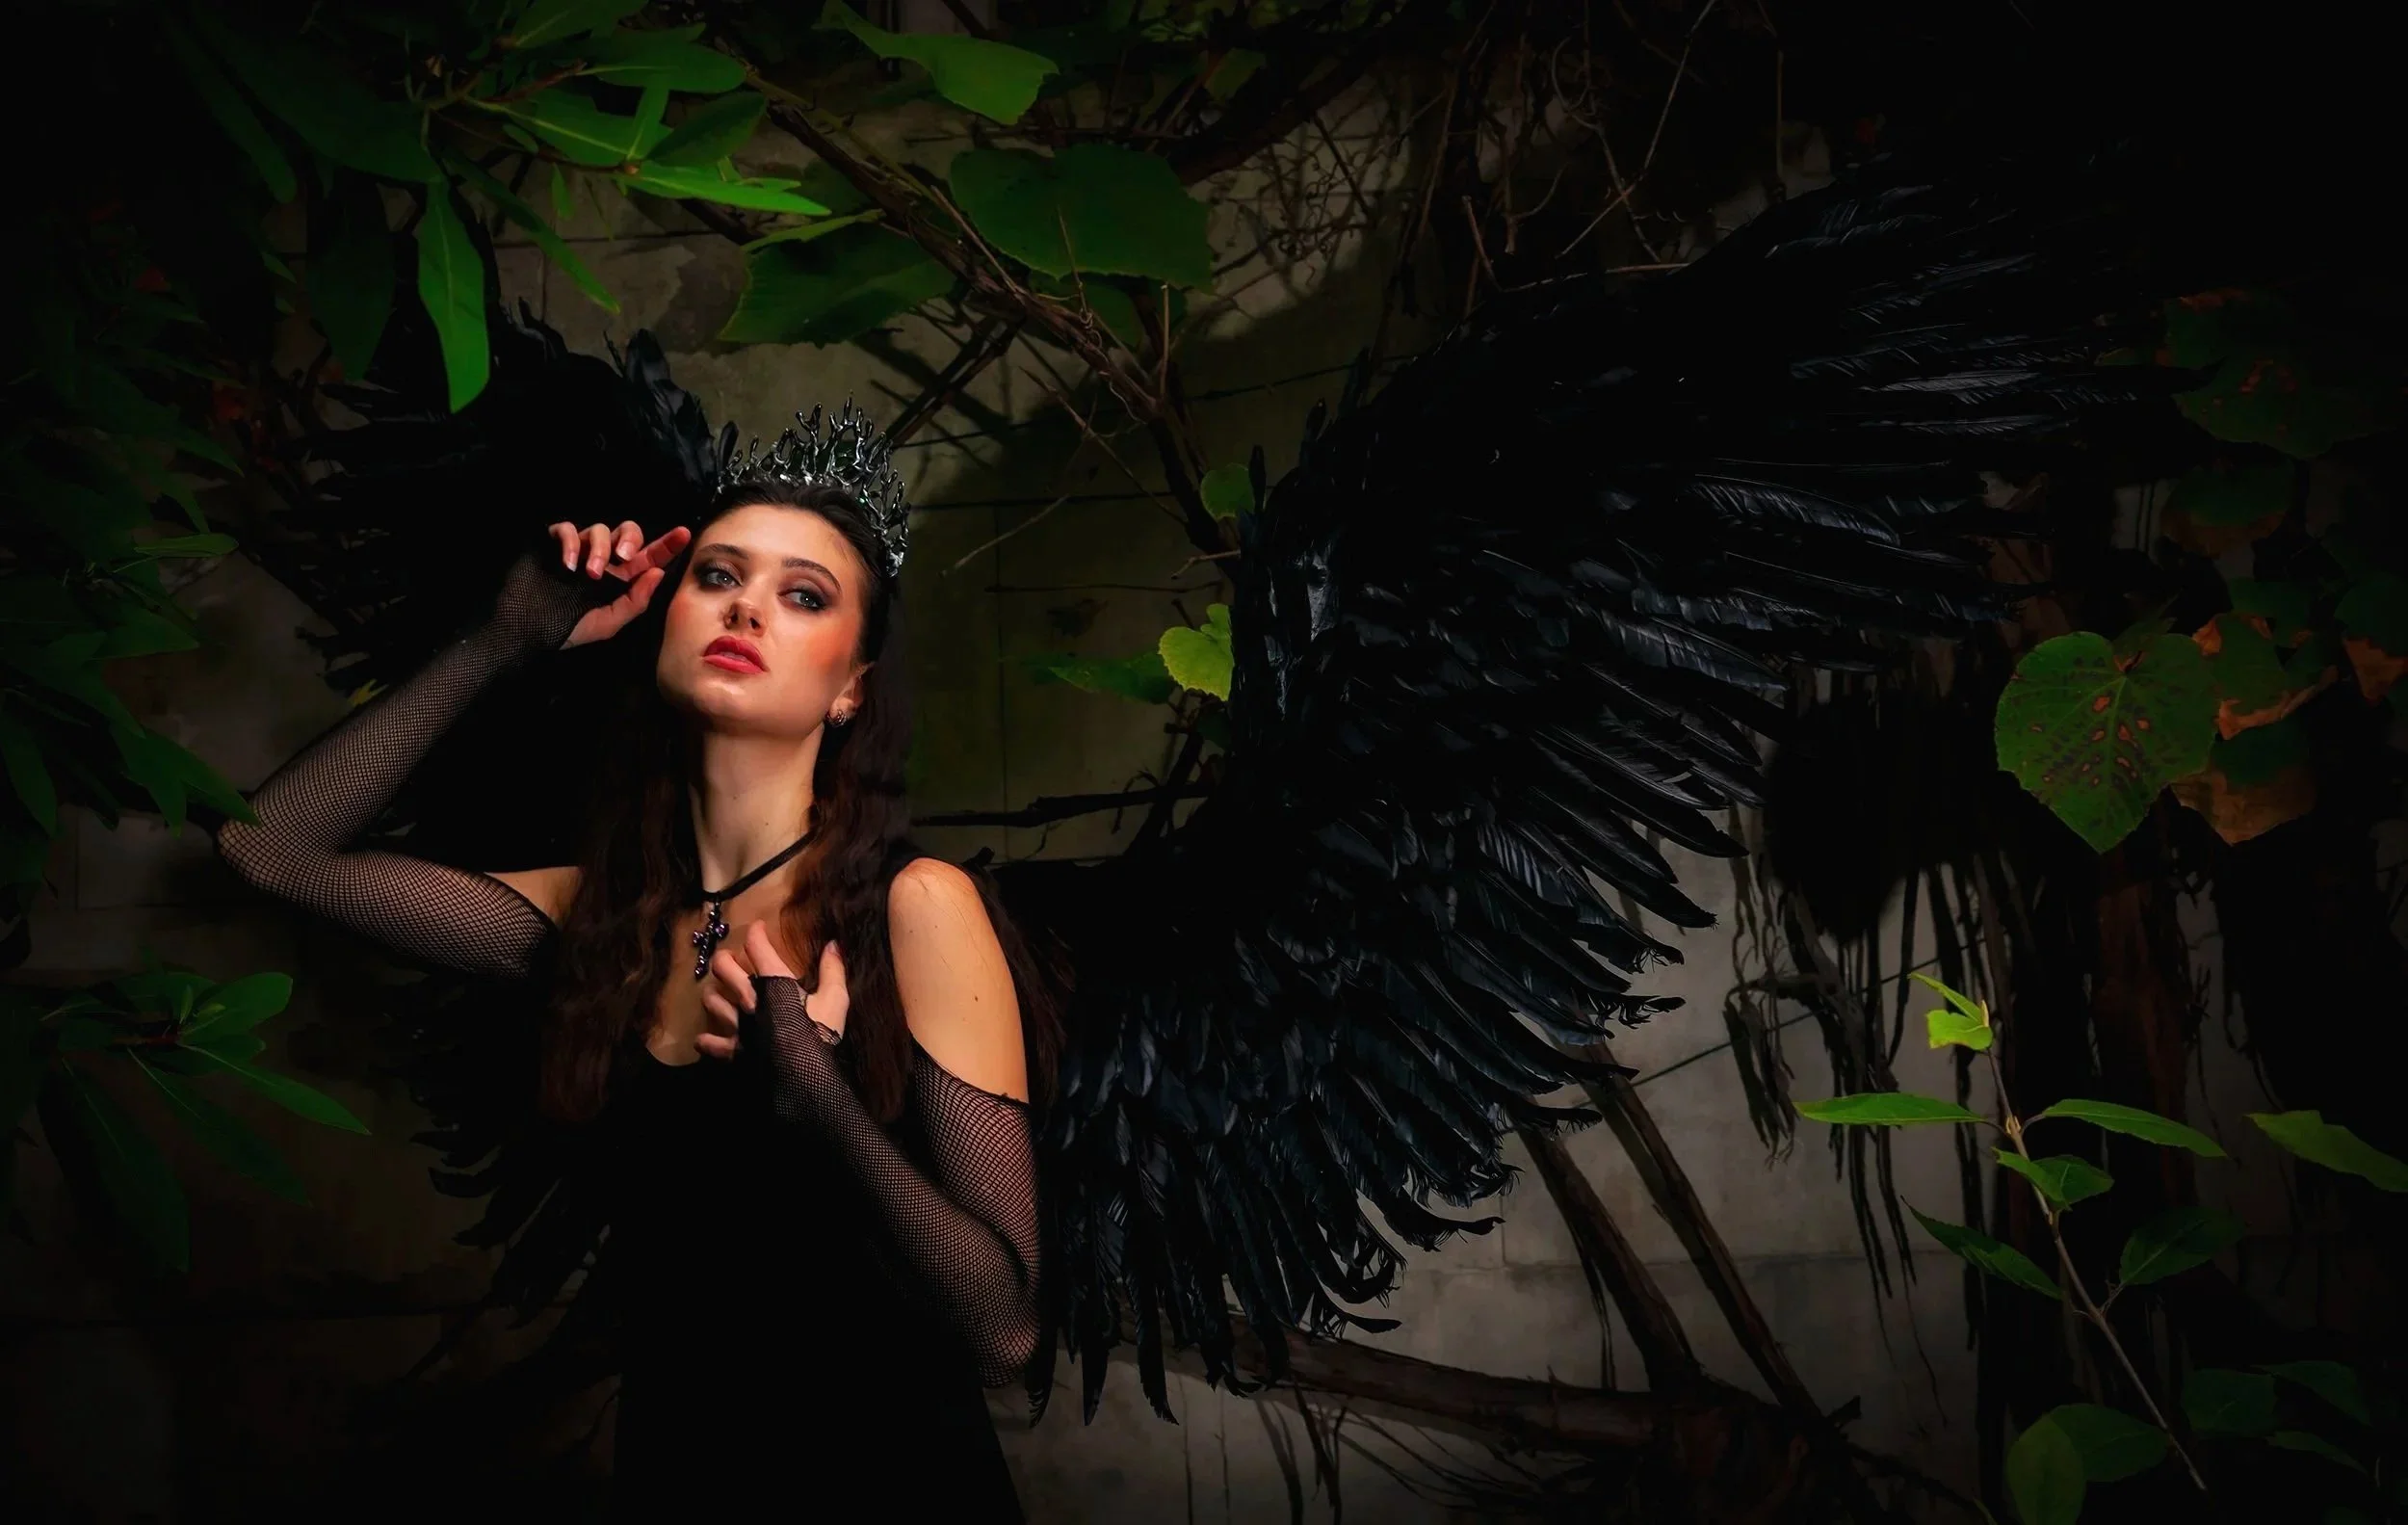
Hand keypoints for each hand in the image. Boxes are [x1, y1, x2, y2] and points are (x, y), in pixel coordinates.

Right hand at [546, 520, 692, 648]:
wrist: (529, 628)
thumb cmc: (571, 628)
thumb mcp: (610, 621)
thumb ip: (636, 600)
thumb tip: (658, 573)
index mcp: (621, 578)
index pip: (650, 557)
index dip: (667, 544)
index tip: (684, 534)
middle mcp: (604, 559)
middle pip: (627, 531)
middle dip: (630, 539)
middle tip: (625, 557)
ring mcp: (579, 549)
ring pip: (598, 529)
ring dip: (598, 548)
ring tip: (589, 573)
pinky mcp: (554, 543)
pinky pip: (566, 529)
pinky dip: (570, 542)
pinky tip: (568, 564)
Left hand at [696, 921, 847, 1059]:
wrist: (804, 1079)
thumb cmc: (820, 1036)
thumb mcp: (835, 1002)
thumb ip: (833, 971)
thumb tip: (834, 944)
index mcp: (773, 982)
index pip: (757, 945)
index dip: (756, 932)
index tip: (759, 928)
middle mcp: (748, 998)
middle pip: (722, 967)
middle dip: (726, 960)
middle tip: (735, 963)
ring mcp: (735, 1024)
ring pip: (710, 1000)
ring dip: (715, 996)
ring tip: (722, 996)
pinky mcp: (730, 1050)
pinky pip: (708, 1042)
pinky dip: (707, 1039)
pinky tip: (710, 1038)